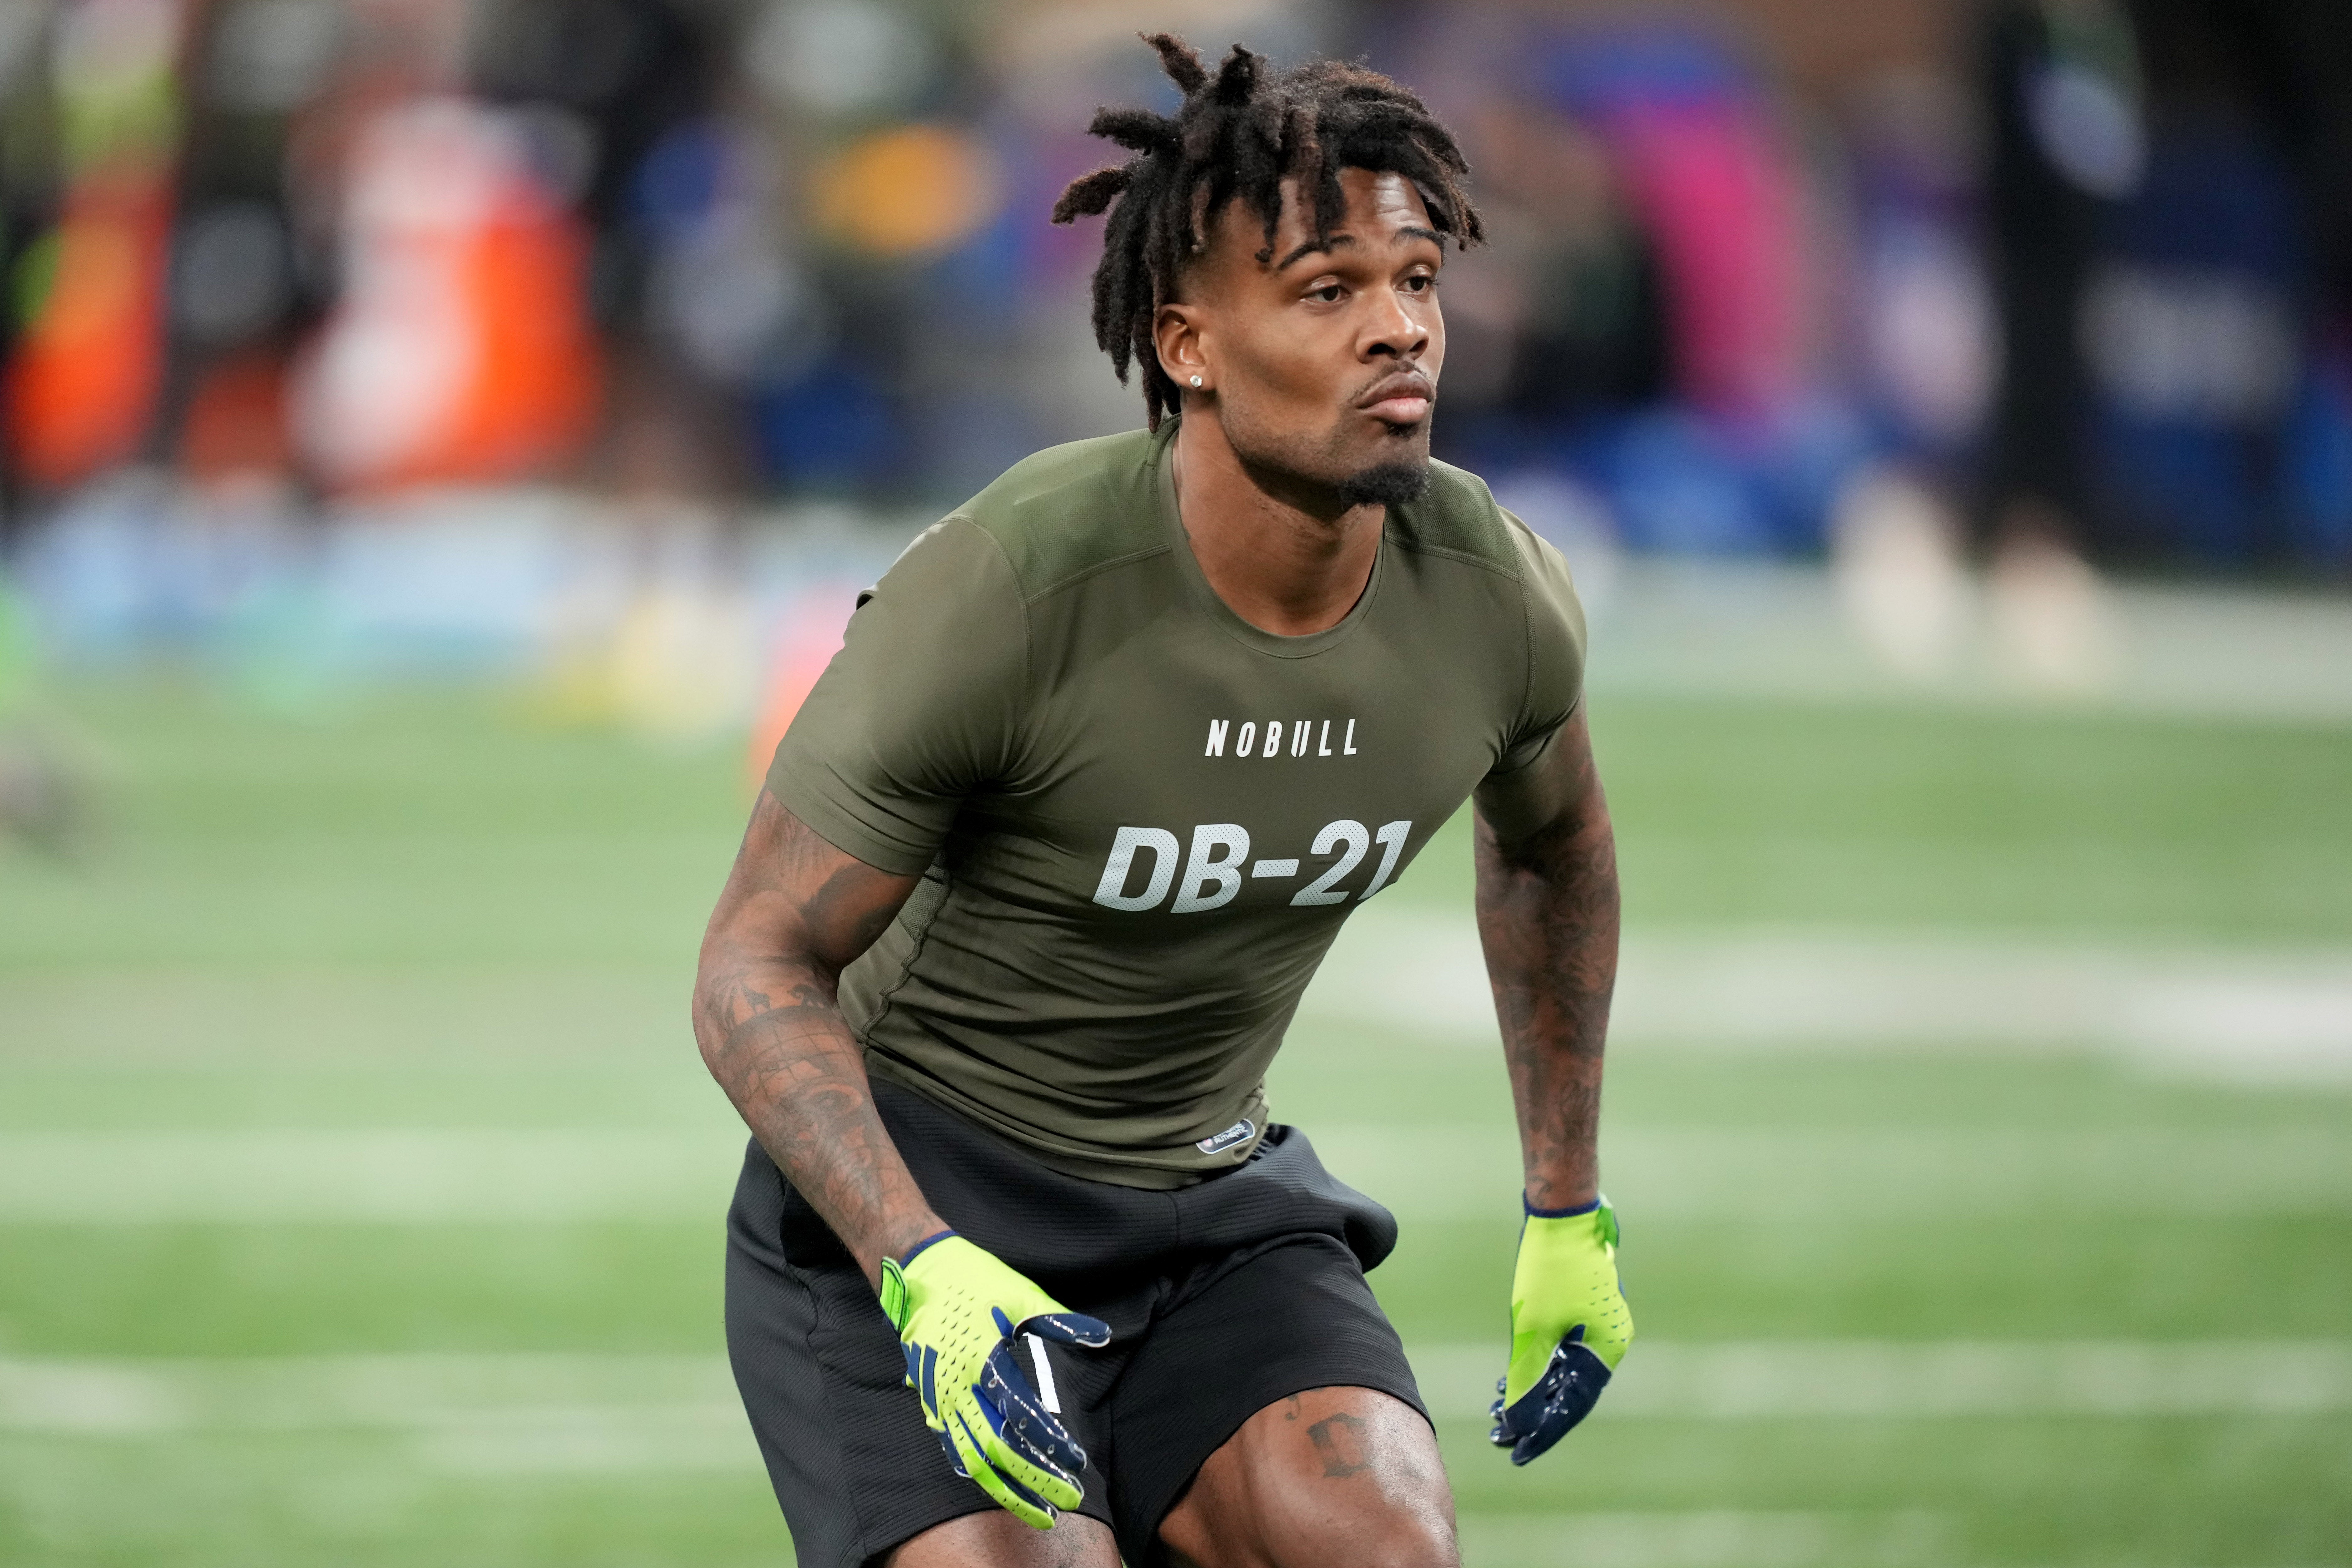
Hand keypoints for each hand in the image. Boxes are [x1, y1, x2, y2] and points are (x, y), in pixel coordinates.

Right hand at [879, 1231, 1111, 1526]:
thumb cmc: (973, 1280)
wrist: (915, 1269)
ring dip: (1007, 1490)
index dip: (1051, 1444)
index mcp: (981, 1359)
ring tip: (1040, 1511)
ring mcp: (938, 1398)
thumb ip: (1060, 1321)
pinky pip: (953, 1448)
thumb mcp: (1021, 1294)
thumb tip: (1101, 1338)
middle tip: (1068, 1500)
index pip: (1021, 1416)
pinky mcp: (930, 1401)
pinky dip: (978, 1473)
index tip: (1078, 1462)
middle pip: (997, 1450)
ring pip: (972, 1460)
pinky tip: (1000, 1486)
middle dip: (1034, 1480)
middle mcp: (956, 1387)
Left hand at [1488, 1196, 1631, 1463]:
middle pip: (1569, 1393)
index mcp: (1606, 1350)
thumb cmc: (1550, 1267)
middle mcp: (1608, 1341)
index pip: (1573, 1406)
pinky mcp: (1581, 1311)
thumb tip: (1518, 1421)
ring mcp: (1596, 1326)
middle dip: (1534, 1416)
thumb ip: (1526, 1376)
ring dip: (1531, 1392)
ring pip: (1562, 1372)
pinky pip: (1561, 1351)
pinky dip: (1536, 1367)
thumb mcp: (1532, 1328)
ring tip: (1498, 1412)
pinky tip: (1508, 1380)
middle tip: (1501, 1437)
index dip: (1544, 1432)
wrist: (1562, 1212)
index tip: (1516, 1453)